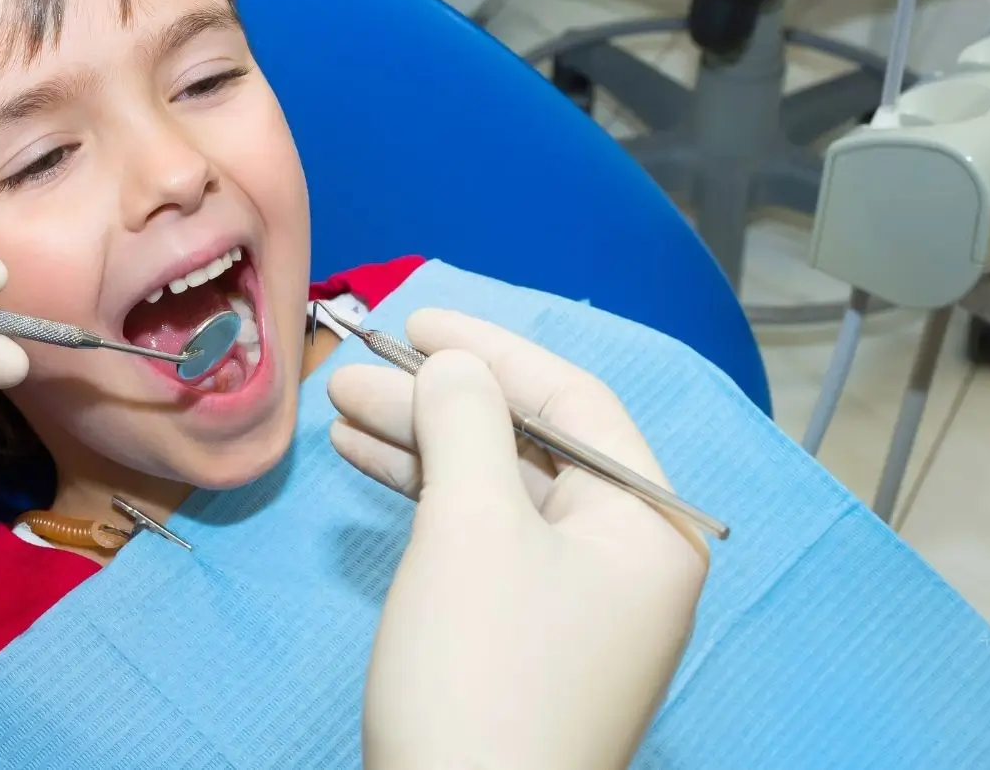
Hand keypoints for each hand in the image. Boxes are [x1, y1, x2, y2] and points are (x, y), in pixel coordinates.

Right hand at [328, 309, 707, 769]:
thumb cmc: (483, 671)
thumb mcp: (474, 527)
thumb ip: (468, 423)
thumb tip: (457, 366)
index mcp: (648, 527)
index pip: (574, 401)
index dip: (491, 349)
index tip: (412, 318)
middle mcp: (626, 561)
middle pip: (531, 445)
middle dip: (441, 400)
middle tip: (354, 371)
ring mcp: (575, 608)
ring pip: (497, 493)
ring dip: (422, 445)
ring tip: (342, 412)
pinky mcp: (523, 643)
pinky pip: (481, 544)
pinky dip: (426, 503)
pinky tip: (368, 468)